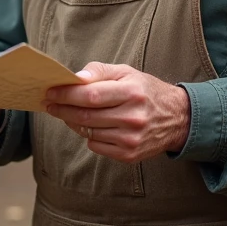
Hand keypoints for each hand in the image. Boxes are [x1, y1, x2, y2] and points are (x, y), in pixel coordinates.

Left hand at [44, 62, 190, 162]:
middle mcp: (132, 117)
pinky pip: (96, 146)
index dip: (66, 95)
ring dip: (72, 122)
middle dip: (62, 109)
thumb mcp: (127, 72)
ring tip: (67, 113)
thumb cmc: (145, 91)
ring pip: (88, 132)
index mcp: (131, 92)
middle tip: (49, 104)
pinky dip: (88, 136)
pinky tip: (91, 126)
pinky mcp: (129, 155)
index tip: (50, 92)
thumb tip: (75, 78)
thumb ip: (99, 71)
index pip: (90, 95)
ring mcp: (131, 139)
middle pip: (85, 116)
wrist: (177, 118)